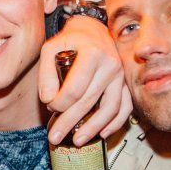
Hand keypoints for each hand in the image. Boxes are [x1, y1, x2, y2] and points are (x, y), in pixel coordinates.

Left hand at [40, 15, 131, 144]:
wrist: (93, 29)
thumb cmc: (71, 40)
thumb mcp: (50, 49)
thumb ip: (46, 75)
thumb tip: (49, 100)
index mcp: (92, 54)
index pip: (74, 89)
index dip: (59, 104)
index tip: (49, 106)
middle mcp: (110, 65)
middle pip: (89, 102)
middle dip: (70, 123)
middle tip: (55, 137)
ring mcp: (120, 76)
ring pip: (110, 108)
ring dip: (93, 128)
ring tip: (78, 140)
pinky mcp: (125, 84)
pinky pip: (125, 107)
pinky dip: (115, 123)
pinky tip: (102, 133)